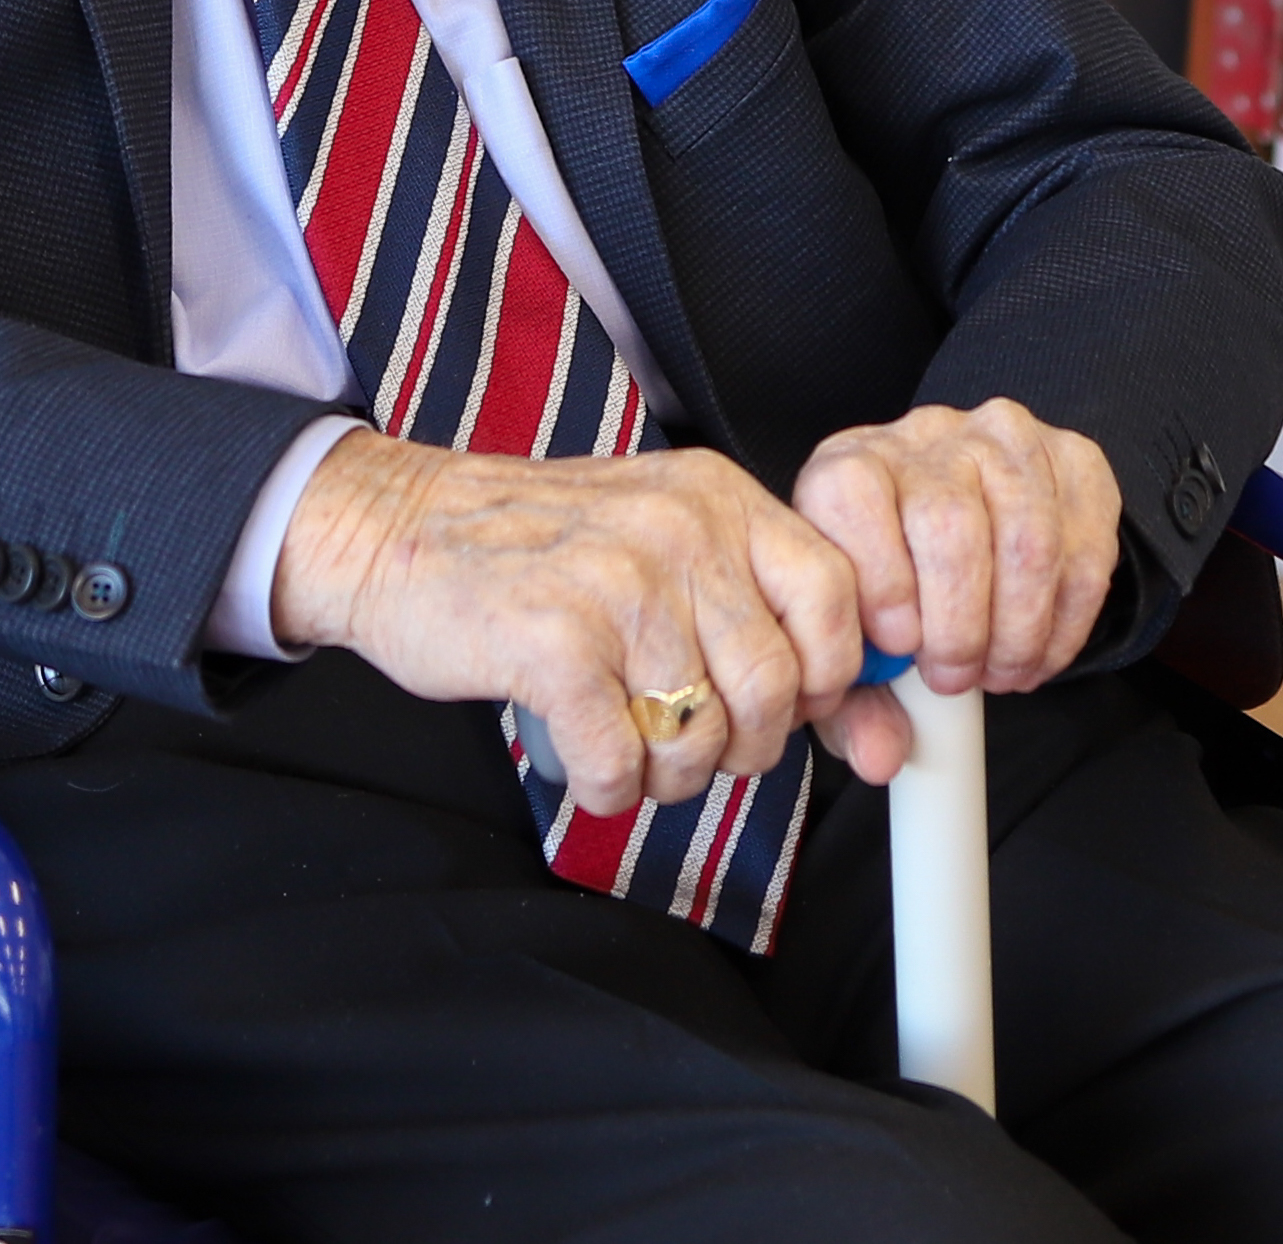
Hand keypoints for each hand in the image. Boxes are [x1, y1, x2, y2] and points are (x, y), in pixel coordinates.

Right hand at [269, 433, 868, 818]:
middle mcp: (677, 530)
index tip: (775, 700)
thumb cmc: (538, 553)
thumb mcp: (665, 551)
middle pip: (775, 687)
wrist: (393, 529)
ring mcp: (615, 583)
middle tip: (684, 735)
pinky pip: (623, 763)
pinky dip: (607, 784)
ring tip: (625, 740)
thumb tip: (889, 745)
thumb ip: (771, 629)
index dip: (824, 676)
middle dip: (739, 744)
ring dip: (666, 772)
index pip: (837, 598)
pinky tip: (582, 755)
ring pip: (701, 738)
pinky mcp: (552, 642)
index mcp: (717, 498)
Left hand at [796, 401, 1122, 786]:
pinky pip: (1087, 540)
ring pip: (1026, 535)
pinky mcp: (1074, 457)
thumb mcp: (854, 637)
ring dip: (1020, 627)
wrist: (959, 521)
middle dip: (959, 626)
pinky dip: (1070, 617)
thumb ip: (854, 702)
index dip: (881, 580)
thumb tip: (880, 758)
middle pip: (948, 524)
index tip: (899, 647)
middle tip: (957, 677)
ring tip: (1003, 671)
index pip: (853, 495)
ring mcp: (1003, 440)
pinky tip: (1044, 650)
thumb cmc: (893, 588)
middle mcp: (924, 437)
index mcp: (848, 467)